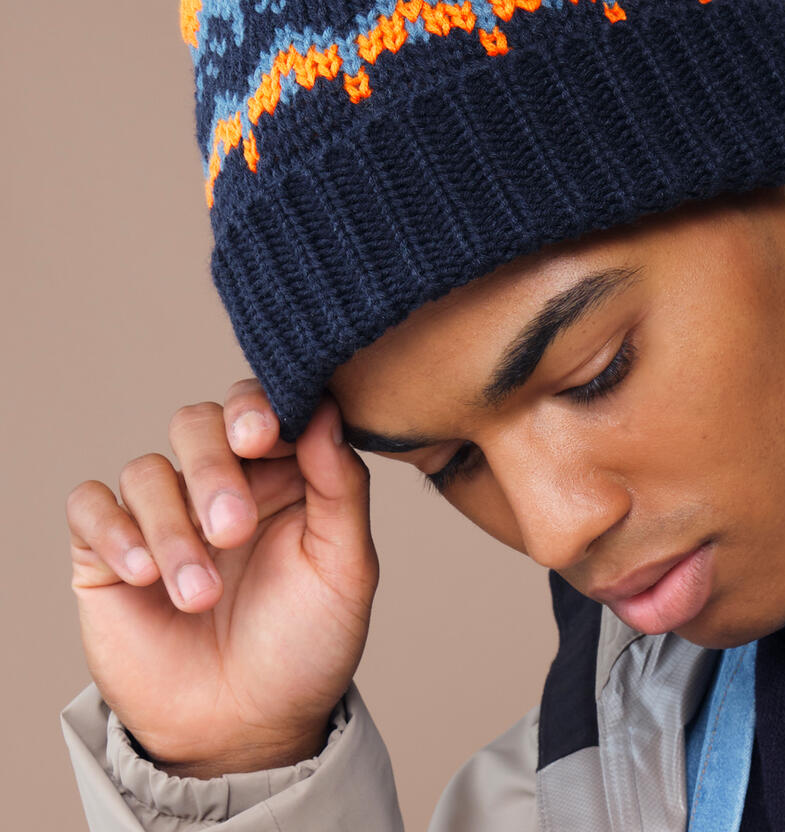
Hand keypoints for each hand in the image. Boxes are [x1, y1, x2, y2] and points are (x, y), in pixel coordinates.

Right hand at [65, 381, 377, 774]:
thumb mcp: (344, 568)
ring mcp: (162, 514)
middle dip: (212, 469)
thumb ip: (340, 487)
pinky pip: (90, 507)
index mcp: (279, 470)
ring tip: (199, 596)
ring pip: (146, 470)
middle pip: (196, 423)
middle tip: (231, 529)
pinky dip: (114, 532)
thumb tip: (323, 409)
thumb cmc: (304, 644)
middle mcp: (218, 480)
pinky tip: (142, 574)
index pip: (258, 407)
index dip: (255, 408)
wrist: (247, 728)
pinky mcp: (108, 551)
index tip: (260, 435)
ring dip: (171, 530)